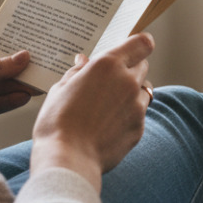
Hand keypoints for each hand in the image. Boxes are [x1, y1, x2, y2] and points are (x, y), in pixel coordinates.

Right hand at [30, 33, 155, 191]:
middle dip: (130, 68)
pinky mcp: (139, 127)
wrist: (68, 159)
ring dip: (132, 92)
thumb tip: (82, 61)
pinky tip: (109, 124)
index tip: (132, 48)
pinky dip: (129, 115)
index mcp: (108, 65)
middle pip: (143, 65)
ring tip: (109, 104)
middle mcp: (128, 82)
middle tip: (111, 79)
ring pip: (144, 90)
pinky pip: (140, 114)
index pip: (142, 43)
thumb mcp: (59, 89)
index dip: (139, 44)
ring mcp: (137, 106)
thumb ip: (76, 72)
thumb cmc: (57, 122)